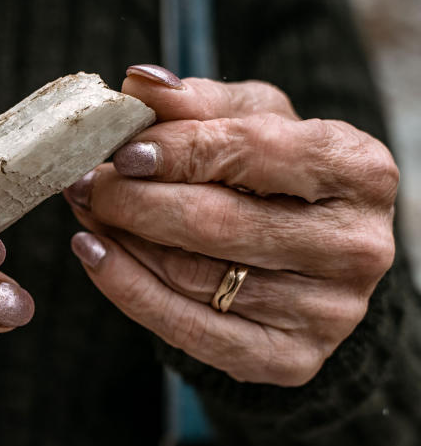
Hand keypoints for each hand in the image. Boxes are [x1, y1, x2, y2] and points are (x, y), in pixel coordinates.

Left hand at [64, 65, 398, 386]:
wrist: (306, 268)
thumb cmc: (274, 181)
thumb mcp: (251, 125)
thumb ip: (198, 104)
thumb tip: (139, 85)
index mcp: (359, 171)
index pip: (253, 151)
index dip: (177, 150)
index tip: (121, 151)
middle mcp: (355, 245)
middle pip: (217, 222)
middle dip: (135, 200)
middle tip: (86, 184)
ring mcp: (326, 311)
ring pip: (192, 276)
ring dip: (122, 241)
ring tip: (86, 212)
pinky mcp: (287, 360)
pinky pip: (185, 328)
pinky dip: (126, 288)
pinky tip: (94, 256)